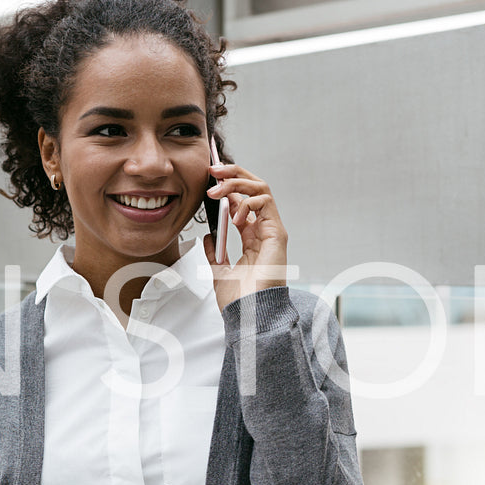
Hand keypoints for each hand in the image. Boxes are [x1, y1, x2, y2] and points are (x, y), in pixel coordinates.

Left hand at [201, 163, 288, 311]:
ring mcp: (272, 230)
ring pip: (261, 188)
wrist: (248, 313)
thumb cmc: (239, 298)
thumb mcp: (219, 271)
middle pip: (254, 188)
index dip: (228, 185)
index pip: (243, 200)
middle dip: (233, 173)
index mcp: (252, 238)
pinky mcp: (277, 233)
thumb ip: (215, 251)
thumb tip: (208, 236)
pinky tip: (233, 217)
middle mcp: (264, 230)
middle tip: (213, 170)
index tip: (209, 177)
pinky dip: (246, 202)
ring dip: (237, 182)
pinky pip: (265, 202)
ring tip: (217, 191)